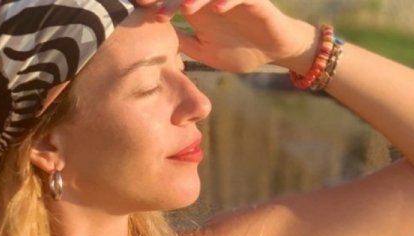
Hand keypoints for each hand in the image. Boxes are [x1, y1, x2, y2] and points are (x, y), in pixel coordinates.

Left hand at [139, 0, 317, 73]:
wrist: (275, 50)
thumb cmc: (240, 50)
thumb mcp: (205, 52)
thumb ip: (183, 46)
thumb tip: (156, 49)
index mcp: (197, 11)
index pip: (172, 2)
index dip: (156, 3)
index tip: (138, 7)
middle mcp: (210, 1)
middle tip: (153, 5)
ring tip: (183, 8)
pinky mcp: (253, 0)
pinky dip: (227, 0)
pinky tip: (217, 8)